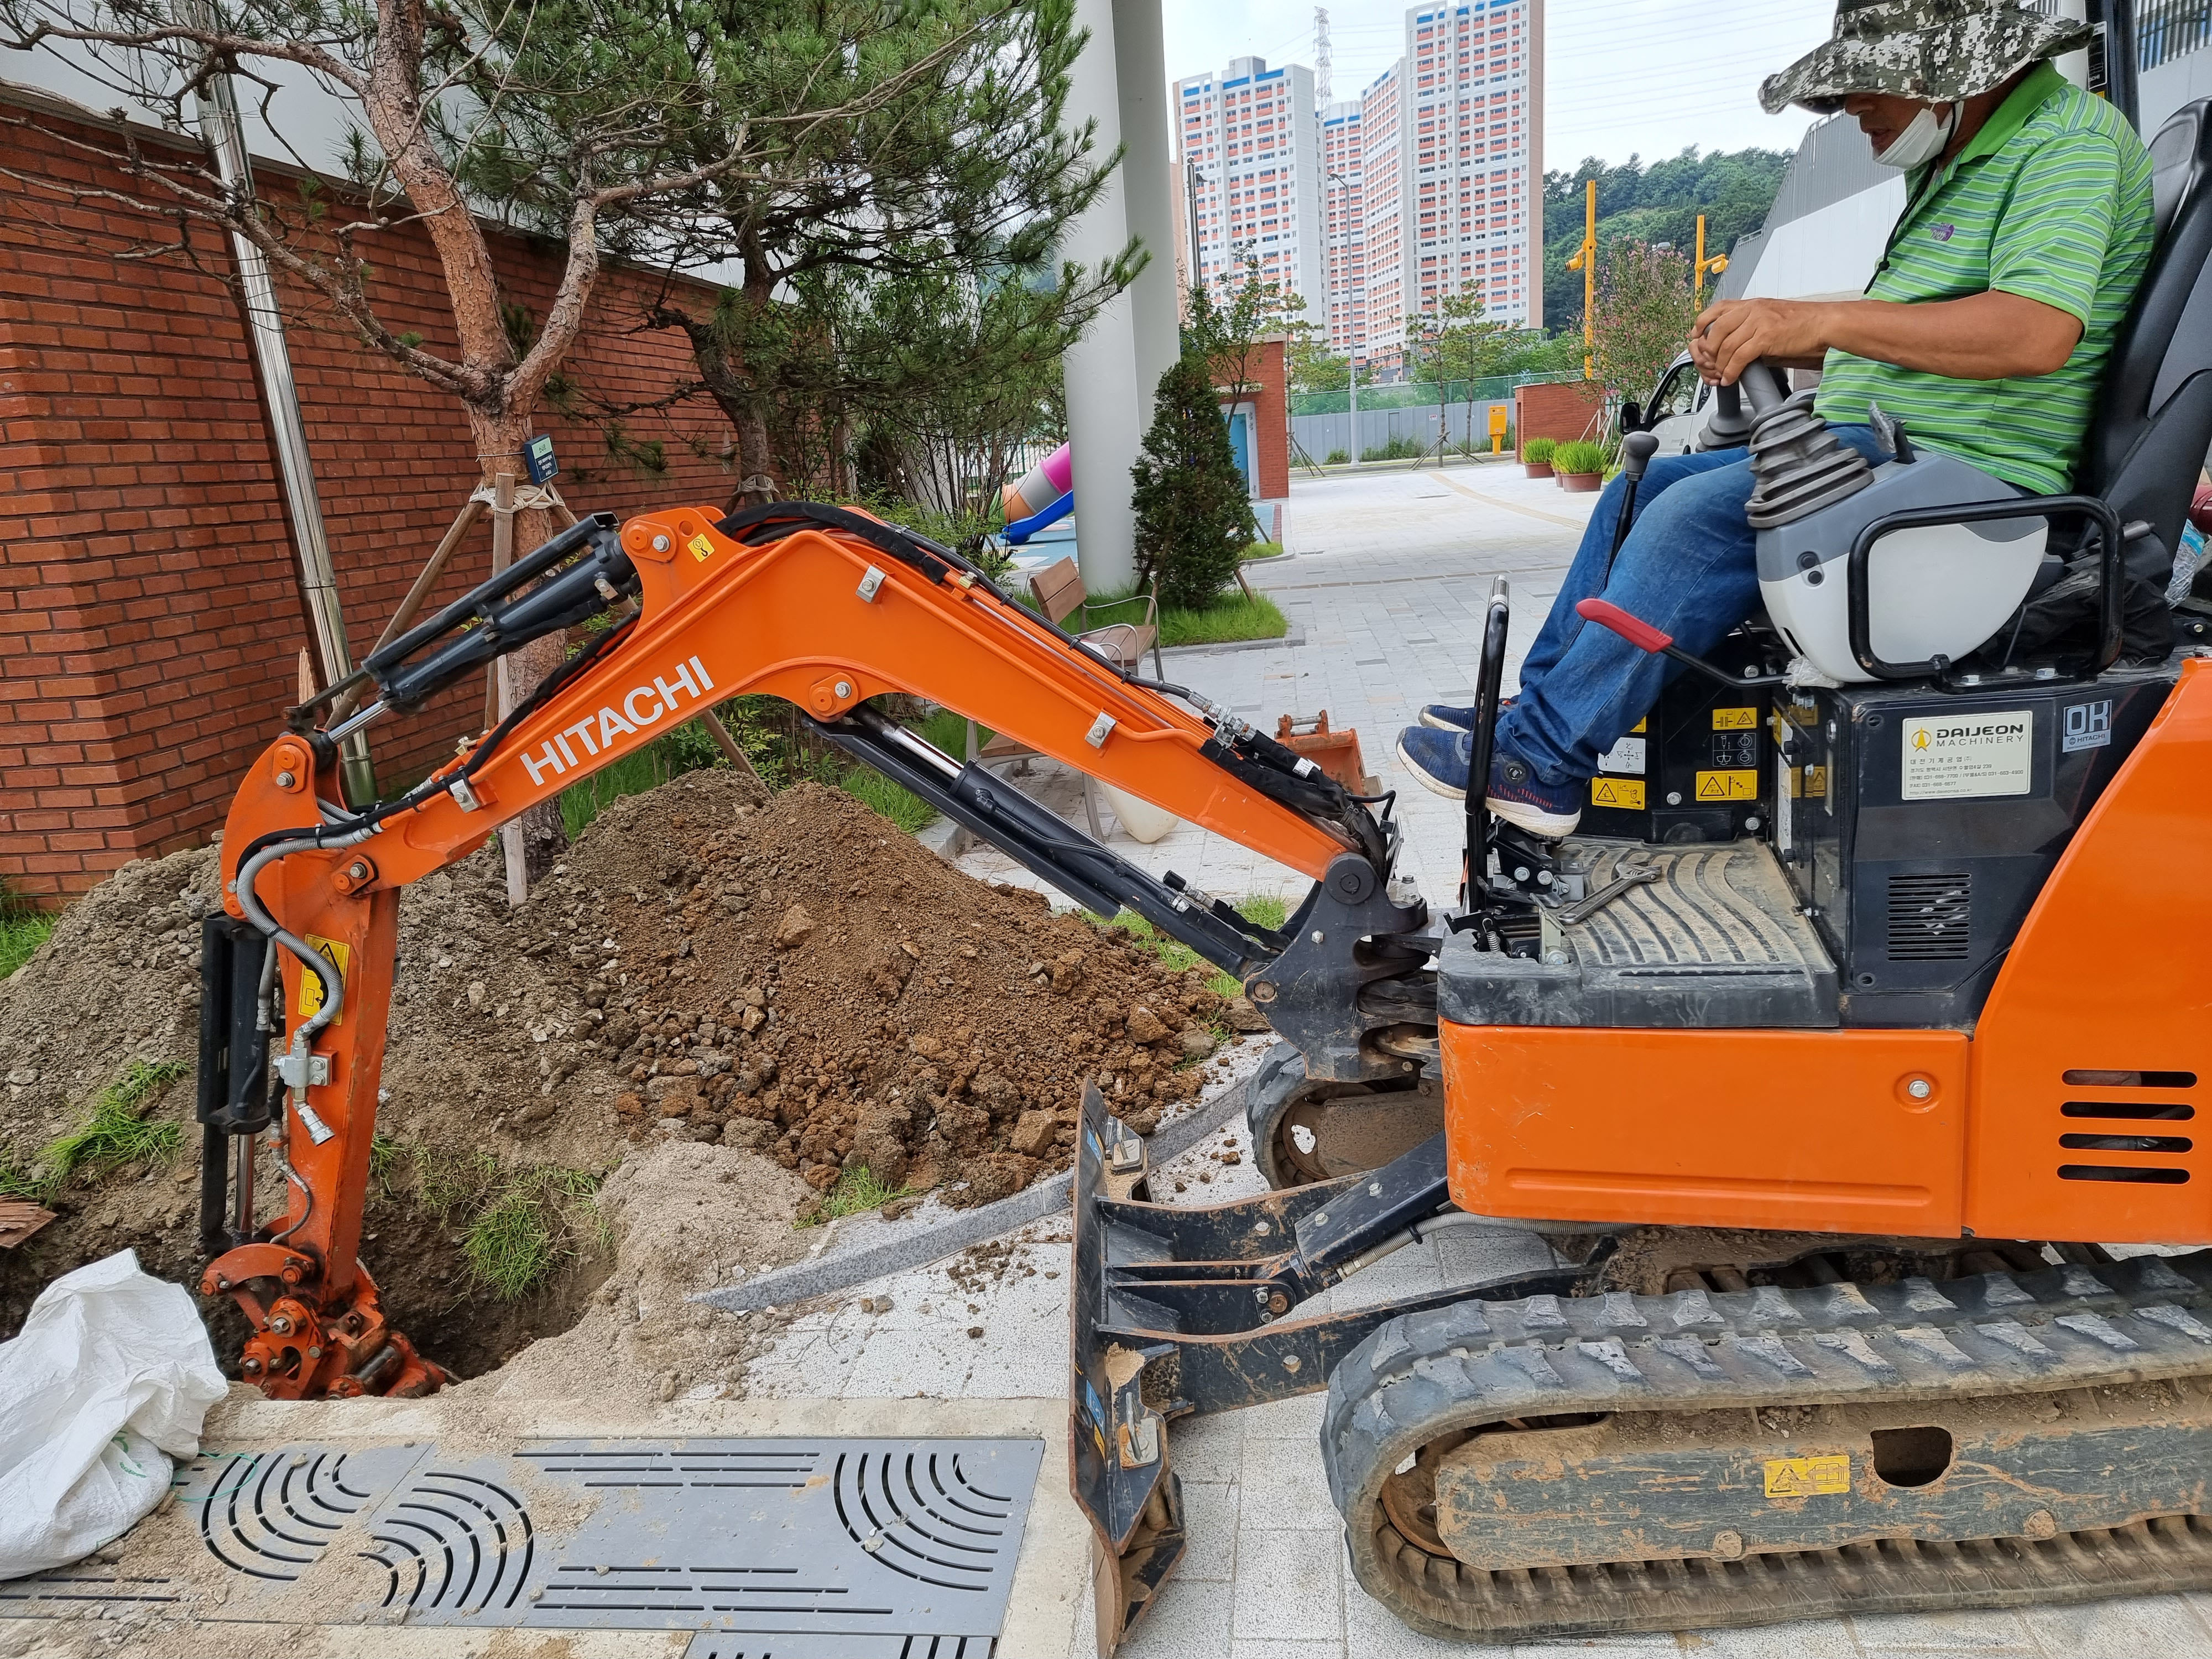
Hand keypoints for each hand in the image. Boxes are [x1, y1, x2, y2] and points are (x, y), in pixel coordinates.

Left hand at [1690, 298, 1831, 383]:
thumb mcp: (1771, 320)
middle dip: (1708, 350)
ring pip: (1726, 345)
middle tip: (1709, 364)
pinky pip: (1739, 357)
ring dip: (1719, 365)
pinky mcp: (1766, 337)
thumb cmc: (1803, 324)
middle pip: (1716, 330)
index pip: (1717, 309)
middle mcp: (1753, 310)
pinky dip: (1731, 371)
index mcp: (1752, 304)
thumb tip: (1733, 348)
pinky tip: (1730, 378)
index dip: (1701, 323)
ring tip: (1721, 375)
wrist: (1825, 325)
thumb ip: (1750, 330)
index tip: (1695, 337)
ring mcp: (1759, 322)